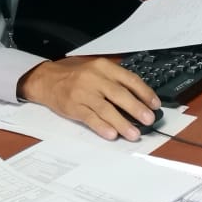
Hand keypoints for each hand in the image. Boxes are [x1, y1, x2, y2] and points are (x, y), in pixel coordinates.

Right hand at [17, 57, 160, 140]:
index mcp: (103, 67)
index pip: (129, 79)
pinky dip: (102, 127)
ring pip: (106, 109)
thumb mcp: (96, 69)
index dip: (144, 92)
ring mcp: (82, 93)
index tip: (155, 104)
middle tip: (148, 120)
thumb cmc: (75, 75)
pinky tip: (112, 134)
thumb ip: (115, 80)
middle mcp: (94, 78)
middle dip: (136, 109)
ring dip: (122, 123)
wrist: (46, 79)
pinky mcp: (73, 106)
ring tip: (134, 134)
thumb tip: (140, 98)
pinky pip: (90, 118)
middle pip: (119, 94)